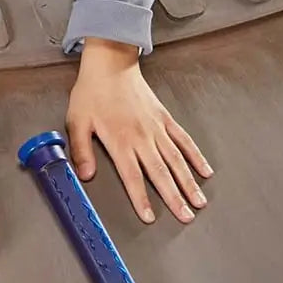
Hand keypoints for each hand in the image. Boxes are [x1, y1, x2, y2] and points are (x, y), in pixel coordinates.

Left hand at [66, 38, 213, 224]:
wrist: (110, 65)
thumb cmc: (92, 93)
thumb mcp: (77, 121)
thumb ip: (81, 150)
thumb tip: (84, 176)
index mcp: (119, 141)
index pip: (132, 176)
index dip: (141, 198)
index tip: (150, 217)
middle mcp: (142, 137)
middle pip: (161, 173)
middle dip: (174, 198)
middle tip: (185, 217)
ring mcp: (156, 128)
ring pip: (177, 160)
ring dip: (189, 182)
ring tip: (199, 202)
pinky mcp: (165, 118)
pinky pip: (184, 140)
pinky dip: (196, 156)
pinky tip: (205, 171)